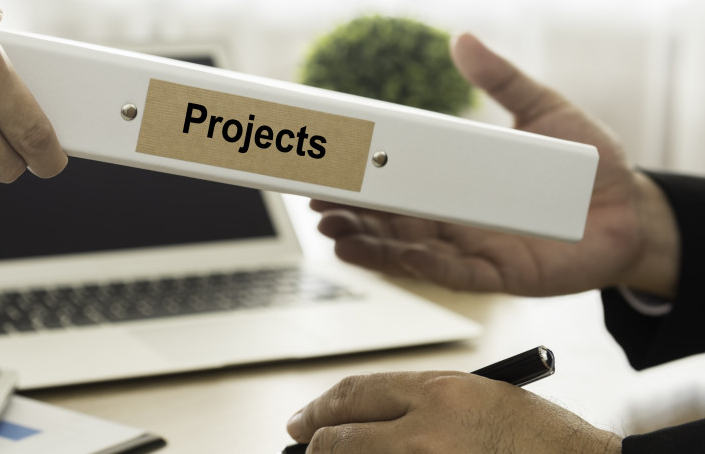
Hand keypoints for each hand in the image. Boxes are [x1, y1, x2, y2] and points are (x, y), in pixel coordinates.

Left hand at [286, 371, 621, 453]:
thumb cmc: (538, 435)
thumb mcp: (476, 394)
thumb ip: (417, 402)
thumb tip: (362, 419)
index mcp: (437, 392)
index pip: (353, 394)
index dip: (318, 408)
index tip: (302, 420)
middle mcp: (425, 433)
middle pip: (340, 439)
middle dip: (316, 445)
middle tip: (305, 448)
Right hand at [313, 33, 678, 296]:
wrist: (632, 209)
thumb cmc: (586, 161)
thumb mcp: (543, 108)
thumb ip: (502, 78)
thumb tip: (462, 39)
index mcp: (453, 180)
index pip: (395, 179)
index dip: (359, 175)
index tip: (326, 165)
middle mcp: (451, 217)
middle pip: (386, 218)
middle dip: (347, 211)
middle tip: (314, 199)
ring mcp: (466, 247)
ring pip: (400, 249)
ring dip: (362, 241)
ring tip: (330, 229)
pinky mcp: (490, 275)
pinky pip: (438, 272)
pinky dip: (401, 265)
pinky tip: (369, 255)